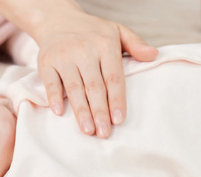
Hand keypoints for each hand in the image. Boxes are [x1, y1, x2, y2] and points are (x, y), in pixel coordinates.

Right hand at [35, 12, 157, 137]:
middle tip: (104, 133)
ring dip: (81, 111)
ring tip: (87, 130)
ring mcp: (64, 56)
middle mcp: (84, 50)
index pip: (113, 77)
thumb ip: (136, 44)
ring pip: (74, 88)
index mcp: (105, 45)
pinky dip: (55, 97)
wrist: (57, 19)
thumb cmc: (91, 32)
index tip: (118, 120)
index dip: (116, 100)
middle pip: (94, 87)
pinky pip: (51, 82)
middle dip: (99, 112)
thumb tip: (154, 56)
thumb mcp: (117, 31)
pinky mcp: (47, 62)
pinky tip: (60, 113)